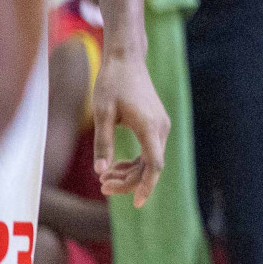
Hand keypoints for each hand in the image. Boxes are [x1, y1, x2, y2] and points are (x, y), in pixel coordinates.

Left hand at [91, 52, 168, 207]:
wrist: (126, 59)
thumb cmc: (112, 83)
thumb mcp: (102, 114)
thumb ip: (102, 143)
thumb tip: (101, 172)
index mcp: (149, 126)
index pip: (154, 165)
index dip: (147, 186)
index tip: (136, 204)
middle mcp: (160, 128)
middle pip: (151, 166)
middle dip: (129, 181)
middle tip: (102, 187)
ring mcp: (161, 125)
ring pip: (151, 159)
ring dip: (131, 172)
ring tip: (104, 179)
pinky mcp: (156, 123)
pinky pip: (150, 150)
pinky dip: (135, 162)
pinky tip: (117, 166)